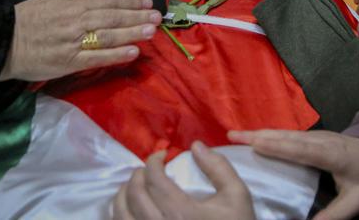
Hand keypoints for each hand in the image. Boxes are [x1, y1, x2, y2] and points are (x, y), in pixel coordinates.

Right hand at [0, 0, 160, 81]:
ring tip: (151, 31)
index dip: (128, 0)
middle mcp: (75, 21)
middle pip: (112, 17)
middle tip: (158, 16)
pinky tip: (133, 52)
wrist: (1, 41)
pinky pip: (97, 58)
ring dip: (132, 33)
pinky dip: (116, 55)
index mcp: (71, 4)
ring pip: (109, 36)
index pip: (106, 0)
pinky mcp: (68, 62)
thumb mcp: (52, 1)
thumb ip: (81, 0)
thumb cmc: (26, 19)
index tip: (147, 1)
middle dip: (137, 16)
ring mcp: (73, 42)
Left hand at [112, 142, 255, 219]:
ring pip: (121, 213)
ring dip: (124, 193)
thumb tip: (196, 145)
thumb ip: (218, 167)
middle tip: (149, 169)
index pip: (154, 179)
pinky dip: (121, 213)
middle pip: (134, 194)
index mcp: (181, 213)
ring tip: (136, 186)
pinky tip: (131, 207)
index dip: (153, 161)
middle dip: (138, 174)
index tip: (161, 155)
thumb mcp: (237, 196)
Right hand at [229, 129, 358, 219]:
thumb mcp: (357, 201)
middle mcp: (323, 140)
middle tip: (232, 135)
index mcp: (332, 154)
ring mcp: (319, 134)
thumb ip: (335, 215)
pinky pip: (290, 134)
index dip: (278, 146)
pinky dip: (271, 135)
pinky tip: (257, 137)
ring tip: (236, 134)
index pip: (301, 149)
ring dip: (261, 132)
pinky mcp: (317, 135)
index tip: (255, 143)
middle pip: (287, 136)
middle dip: (259, 135)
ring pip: (286, 132)